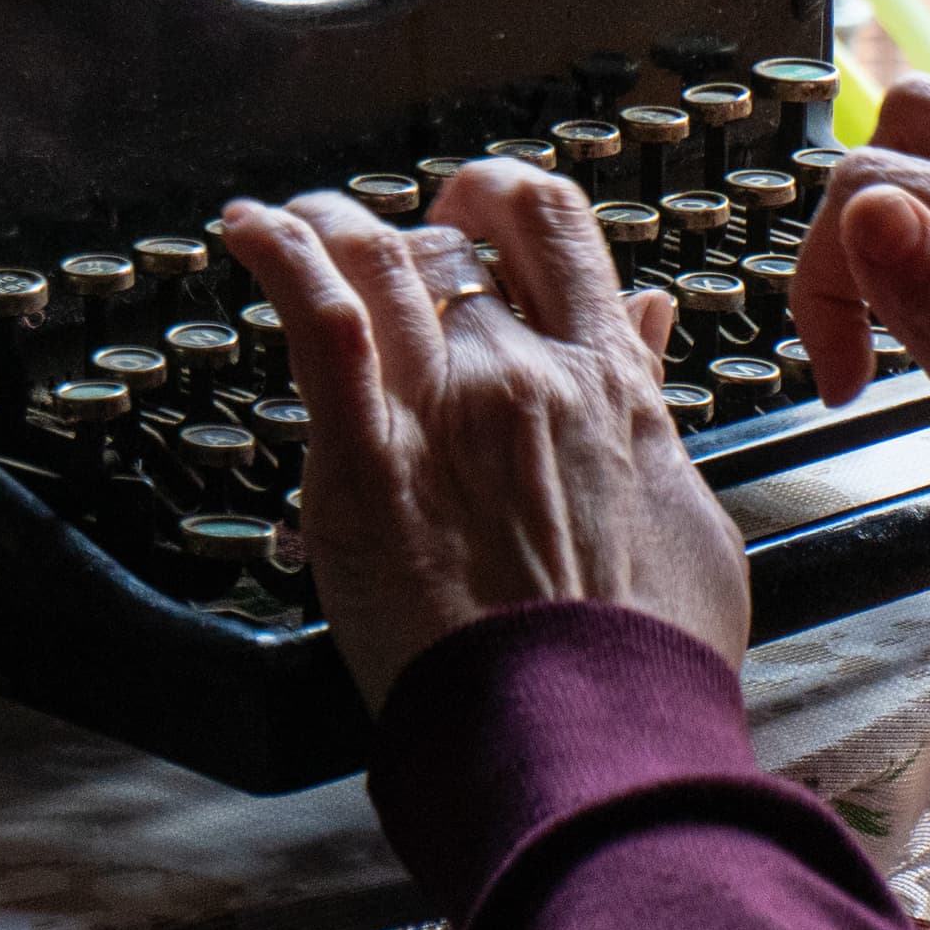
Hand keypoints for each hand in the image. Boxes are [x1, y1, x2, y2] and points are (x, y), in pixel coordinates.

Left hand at [220, 160, 747, 710]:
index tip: (473, 203)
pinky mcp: (367, 462)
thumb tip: (651, 319)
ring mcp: (444, 411)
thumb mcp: (684, 509)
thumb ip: (654, 402)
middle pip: (449, 249)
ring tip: (291, 218)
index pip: (555, 230)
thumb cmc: (640, 651)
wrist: (588, 733)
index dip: (503, 195)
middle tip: (370, 243)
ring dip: (327, 223)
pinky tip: (244, 229)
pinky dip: (278, 257)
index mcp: (606, 381)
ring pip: (378, 260)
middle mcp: (526, 373)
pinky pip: (319, 326)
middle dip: (404, 233)